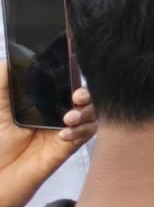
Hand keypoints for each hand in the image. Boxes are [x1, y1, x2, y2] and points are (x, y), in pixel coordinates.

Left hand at [0, 65, 94, 206]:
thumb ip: (2, 84)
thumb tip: (9, 59)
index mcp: (43, 101)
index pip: (65, 82)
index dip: (74, 75)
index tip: (74, 70)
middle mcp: (57, 113)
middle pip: (85, 96)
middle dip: (87, 93)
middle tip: (77, 96)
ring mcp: (65, 129)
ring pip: (91, 113)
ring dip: (86, 112)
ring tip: (68, 118)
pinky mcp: (67, 147)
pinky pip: (85, 134)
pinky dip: (80, 130)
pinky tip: (64, 133)